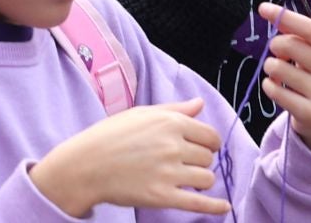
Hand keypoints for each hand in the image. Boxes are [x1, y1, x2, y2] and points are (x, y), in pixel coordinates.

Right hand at [29, 99, 227, 217]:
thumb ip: (174, 109)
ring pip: (206, 179)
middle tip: (180, 162)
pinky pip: (200, 202)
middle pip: (208, 157)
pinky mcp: (164, 196)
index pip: (210, 135)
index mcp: (169, 122)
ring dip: (199, 180)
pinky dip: (216, 206)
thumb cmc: (110, 136)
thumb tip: (199, 104)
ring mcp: (169, 172)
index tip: (200, 147)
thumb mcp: (140, 114)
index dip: (208, 142)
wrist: (85, 164)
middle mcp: (173, 145)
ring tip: (183, 179)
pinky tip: (224, 206)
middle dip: (198, 160)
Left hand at [254, 2, 310, 159]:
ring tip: (283, 74)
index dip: (284, 16)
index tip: (263, 8)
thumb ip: (295, 32)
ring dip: (270, 67)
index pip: (310, 28)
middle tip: (280, 54)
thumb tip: (268, 11)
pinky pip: (273, 89)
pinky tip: (281, 90)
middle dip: (275, 45)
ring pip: (276, 67)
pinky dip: (269, 86)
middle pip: (288, 45)